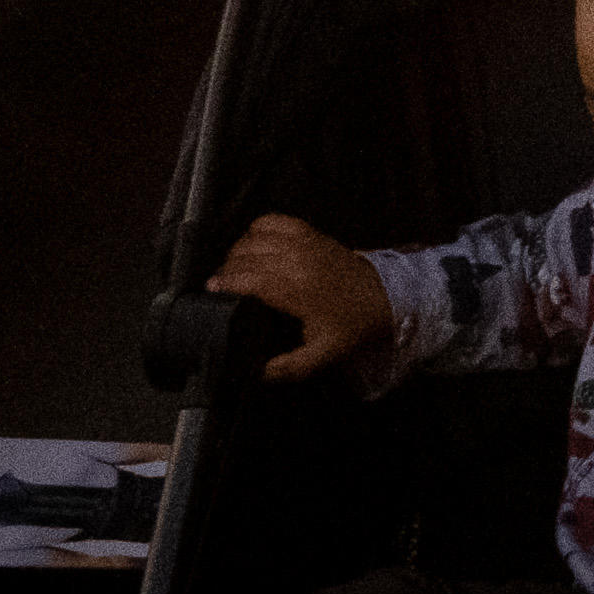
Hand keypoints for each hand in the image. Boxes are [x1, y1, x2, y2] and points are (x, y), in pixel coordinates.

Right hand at [205, 213, 391, 381]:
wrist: (383, 298)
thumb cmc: (352, 325)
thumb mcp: (320, 356)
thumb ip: (286, 367)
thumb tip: (256, 372)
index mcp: (298, 289)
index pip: (251, 278)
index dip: (226, 282)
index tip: (210, 289)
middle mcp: (299, 260)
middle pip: (248, 254)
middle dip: (227, 268)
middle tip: (221, 284)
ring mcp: (306, 242)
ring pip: (256, 235)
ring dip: (239, 249)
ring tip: (233, 266)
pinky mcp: (311, 233)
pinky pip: (275, 220)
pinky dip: (258, 228)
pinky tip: (253, 243)